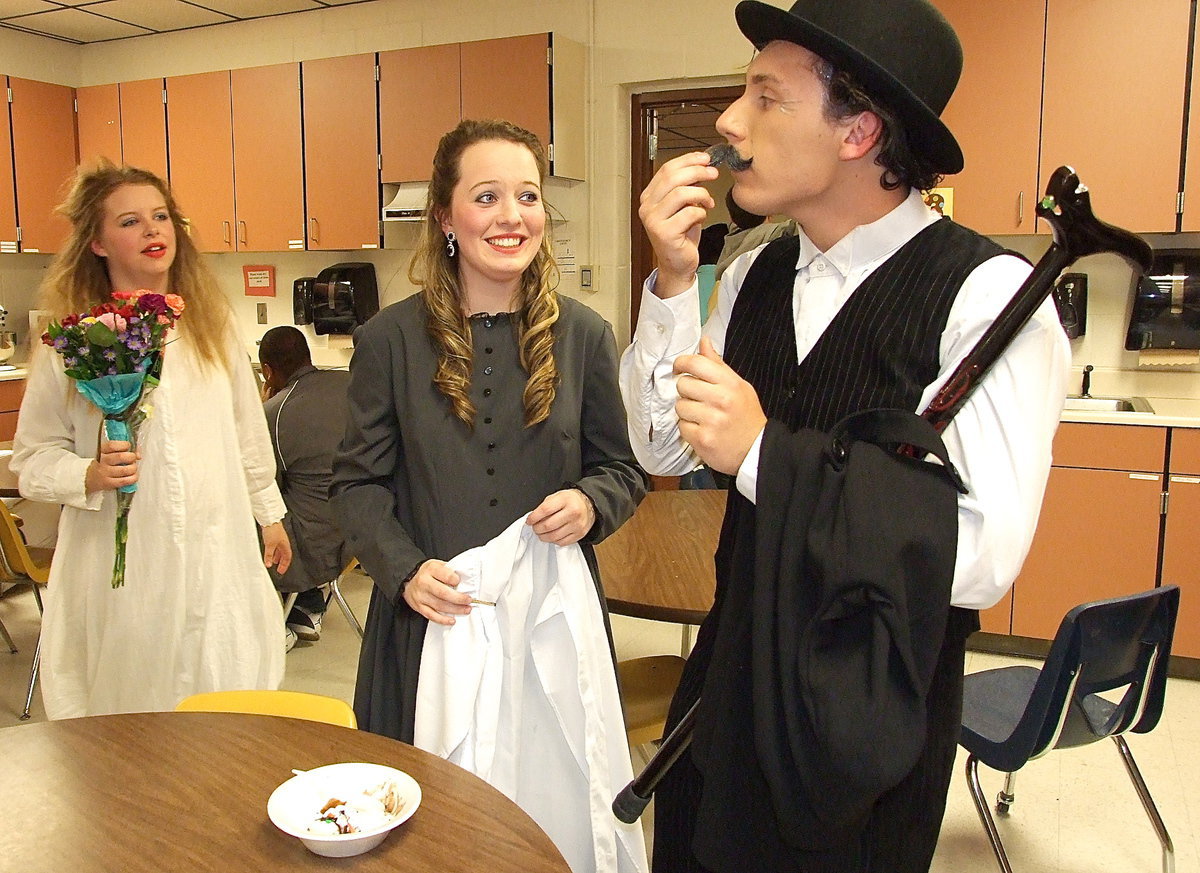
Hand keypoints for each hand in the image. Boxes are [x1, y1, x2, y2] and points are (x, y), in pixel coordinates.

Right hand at [85, 439, 140, 492]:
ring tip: (132, 468)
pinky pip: (126, 481)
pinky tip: (132, 476)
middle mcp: (102, 461)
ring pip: (126, 469)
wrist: (88, 478)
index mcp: (101, 451)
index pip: (112, 445)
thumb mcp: (107, 453)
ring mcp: (105, 473)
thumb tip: (138, 454)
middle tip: (132, 459)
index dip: (124, 445)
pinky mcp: (109, 483)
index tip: (128, 446)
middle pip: (121, 457)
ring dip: (134, 468)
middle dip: (132, 457)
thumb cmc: (102, 464)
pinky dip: (133, 478)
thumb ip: (122, 450)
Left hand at [261, 521, 291, 573]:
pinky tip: (269, 553)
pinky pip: (275, 547)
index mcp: (286, 545)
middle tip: (279, 569)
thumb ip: (269, 556)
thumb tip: (269, 565)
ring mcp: (279, 540)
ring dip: (277, 557)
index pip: (287, 558)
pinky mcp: (274, 537)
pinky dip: (273, 552)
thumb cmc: (273, 530)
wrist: (269, 519)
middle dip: (282, 563)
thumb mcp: (270, 545)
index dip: (285, 565)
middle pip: (284, 555)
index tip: (281, 571)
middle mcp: (284, 543)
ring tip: (273, 562)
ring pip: (280, 551)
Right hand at [403, 559, 471, 625]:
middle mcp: (424, 582)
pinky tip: (452, 620)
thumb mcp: (438, 565)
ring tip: (466, 609)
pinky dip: (443, 619)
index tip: (461, 583)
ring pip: (439, 606)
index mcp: (431, 569)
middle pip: (443, 593)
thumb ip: (450, 571)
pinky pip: (431, 615)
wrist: (408, 578)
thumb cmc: (428, 572)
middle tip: (469, 600)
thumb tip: (466, 579)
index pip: (446, 575)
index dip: (455, 580)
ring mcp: (421, 596)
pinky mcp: (418, 606)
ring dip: (455, 609)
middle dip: (458, 598)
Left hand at [526, 488, 595, 545]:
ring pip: (553, 536)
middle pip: (548, 525)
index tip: (529, 520)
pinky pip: (561, 542)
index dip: (534, 517)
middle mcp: (573, 512)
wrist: (589, 504)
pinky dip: (553, 540)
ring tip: (541, 533)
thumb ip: (545, 506)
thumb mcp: (557, 496)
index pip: (545, 510)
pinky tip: (552, 535)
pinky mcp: (579, 534)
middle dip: (537, 528)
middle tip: (535, 527)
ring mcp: (577, 525)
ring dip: (543, 536)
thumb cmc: (571, 500)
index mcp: (565, 500)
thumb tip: (534, 519)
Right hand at [638, 150, 719, 298]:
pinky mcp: (664, 233)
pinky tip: (701, 218)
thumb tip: (702, 165)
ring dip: (701, 194)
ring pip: (681, 193)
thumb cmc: (681, 235)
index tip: (705, 158)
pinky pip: (689, 213)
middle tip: (713, 173)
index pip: (667, 169)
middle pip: (673, 178)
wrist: (677, 264)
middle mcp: (647, 207)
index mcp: (649, 197)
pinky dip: (701, 213)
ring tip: (709, 202)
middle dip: (697, 171)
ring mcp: (653, 220)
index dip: (688, 160)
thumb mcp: (683, 206)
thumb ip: (686, 186)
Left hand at [674, 336, 766, 474]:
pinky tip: (703, 429)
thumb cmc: (746, 416)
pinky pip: (681, 426)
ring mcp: (711, 420)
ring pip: (679, 406)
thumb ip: (718, 365)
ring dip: (687, 412)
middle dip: (686, 392)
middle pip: (682, 385)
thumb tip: (704, 342)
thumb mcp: (739, 386)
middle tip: (698, 399)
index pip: (696, 363)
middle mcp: (721, 400)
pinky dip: (689, 429)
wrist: (757, 450)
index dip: (681, 363)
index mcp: (730, 384)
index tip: (679, 368)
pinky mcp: (702, 439)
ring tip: (702, 416)